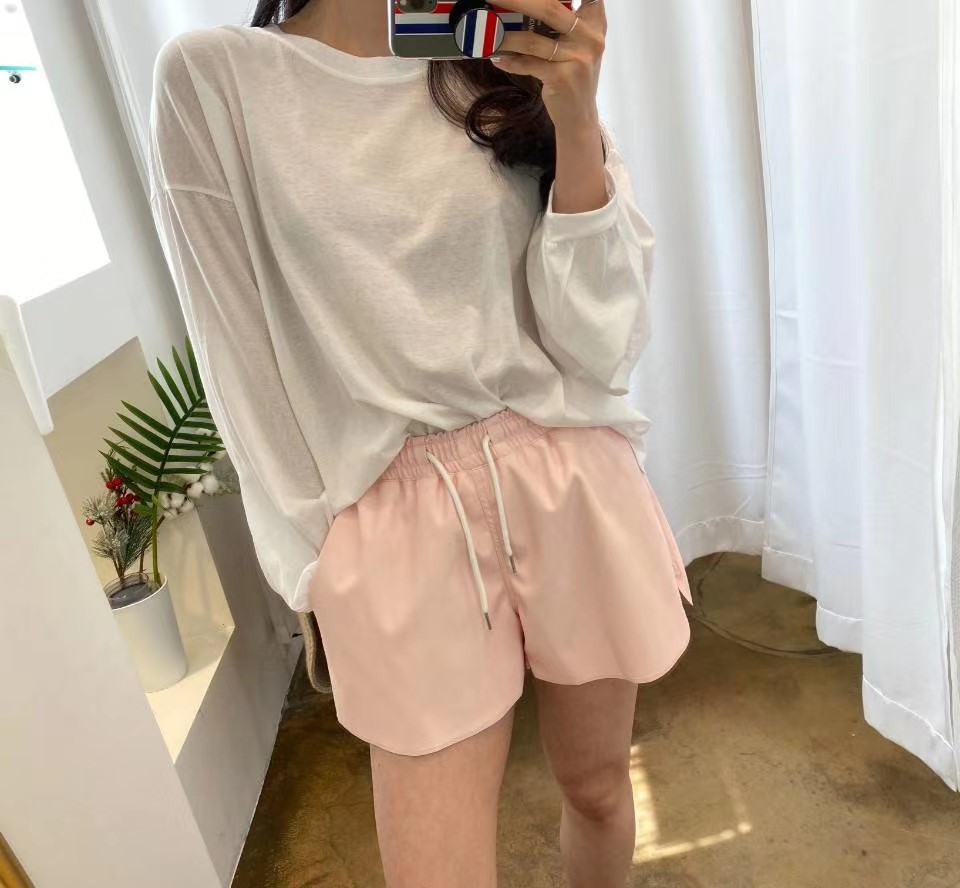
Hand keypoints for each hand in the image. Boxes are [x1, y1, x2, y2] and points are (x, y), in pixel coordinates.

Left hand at [489, 0, 606, 133]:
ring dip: (505, 37)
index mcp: (594, 23)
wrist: (579, 116)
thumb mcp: (576, 45)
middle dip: (516, 1)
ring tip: (488, 33)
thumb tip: (523, 7)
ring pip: (533, 40)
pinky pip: (528, 64)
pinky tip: (497, 59)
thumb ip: (563, 23)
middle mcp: (589, 37)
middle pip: (549, 7)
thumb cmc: (572, 76)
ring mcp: (577, 58)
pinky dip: (510, 61)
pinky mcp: (563, 78)